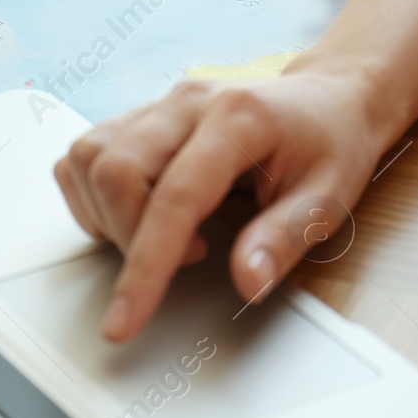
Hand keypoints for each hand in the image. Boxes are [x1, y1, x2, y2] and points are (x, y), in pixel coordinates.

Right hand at [52, 0, 417, 343]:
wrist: (329, 98)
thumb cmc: (332, 142)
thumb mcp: (330, 197)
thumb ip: (284, 238)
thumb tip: (247, 281)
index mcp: (238, 118)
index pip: (175, 196)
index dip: (146, 265)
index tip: (126, 320)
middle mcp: (187, 103)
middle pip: (114, 171)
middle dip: (129, 240)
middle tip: (185, 261)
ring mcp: (159, 105)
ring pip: (87, 158)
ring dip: (108, 216)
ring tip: (165, 236)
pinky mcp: (141, 116)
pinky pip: (85, 153)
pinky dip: (94, 195)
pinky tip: (137, 214)